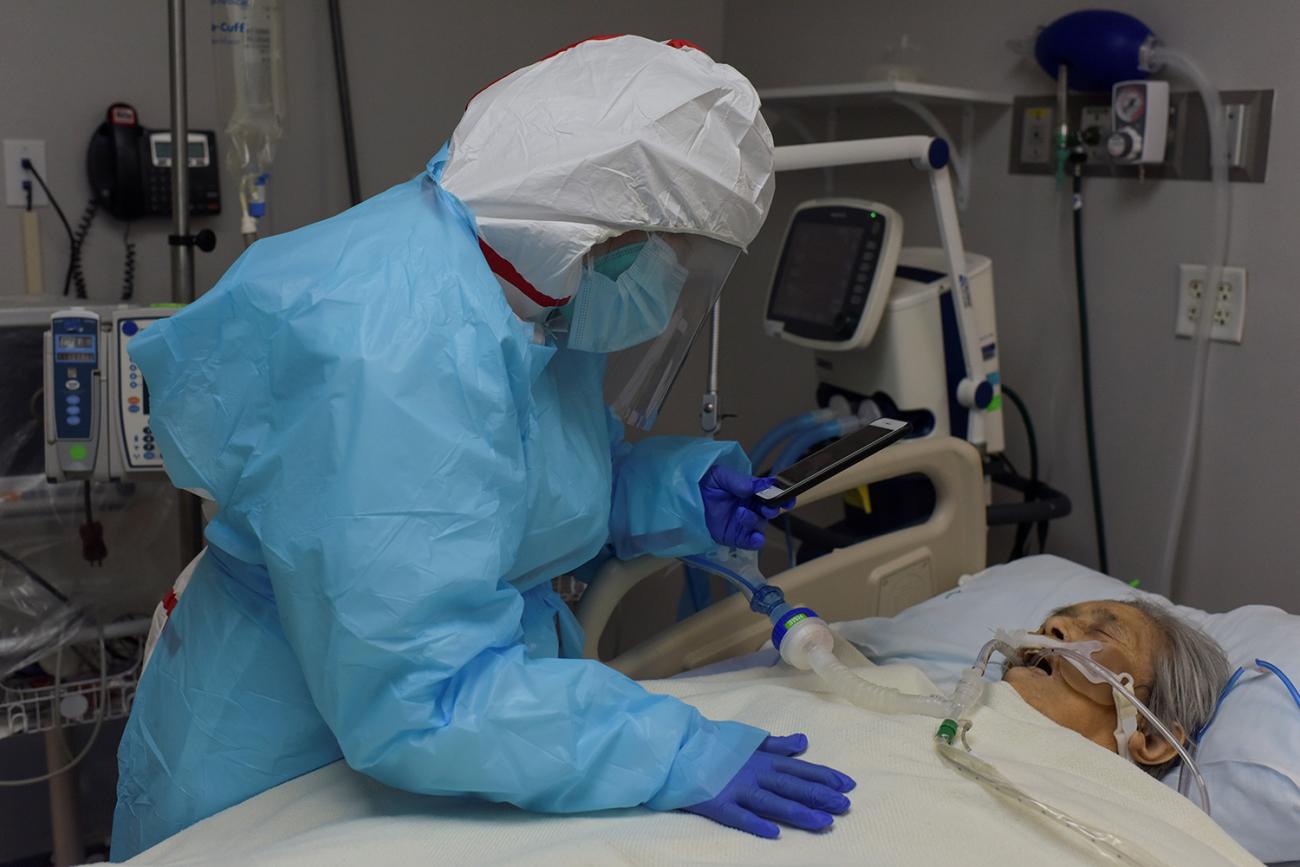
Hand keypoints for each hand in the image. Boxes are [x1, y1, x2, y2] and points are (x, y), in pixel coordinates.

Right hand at [681, 734, 854, 838]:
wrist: (677, 748)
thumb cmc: (714, 745)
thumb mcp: (749, 741)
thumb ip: (776, 745)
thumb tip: (804, 742)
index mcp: (763, 759)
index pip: (800, 769)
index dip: (824, 776)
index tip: (848, 785)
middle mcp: (755, 774)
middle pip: (792, 786)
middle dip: (820, 796)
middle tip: (845, 806)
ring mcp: (737, 789)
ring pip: (773, 802)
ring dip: (799, 812)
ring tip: (823, 823)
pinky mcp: (719, 804)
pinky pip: (739, 816)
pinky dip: (756, 823)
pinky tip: (774, 833)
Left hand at [699, 465, 793, 549]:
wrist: (682, 499)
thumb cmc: (702, 483)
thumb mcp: (719, 475)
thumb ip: (739, 481)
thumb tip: (758, 486)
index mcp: (750, 490)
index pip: (771, 492)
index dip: (782, 494)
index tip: (788, 496)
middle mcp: (750, 507)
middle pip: (770, 510)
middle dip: (772, 509)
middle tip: (767, 508)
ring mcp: (743, 523)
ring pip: (760, 525)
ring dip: (754, 520)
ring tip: (741, 513)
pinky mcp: (735, 537)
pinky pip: (750, 542)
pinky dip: (756, 541)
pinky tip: (755, 538)